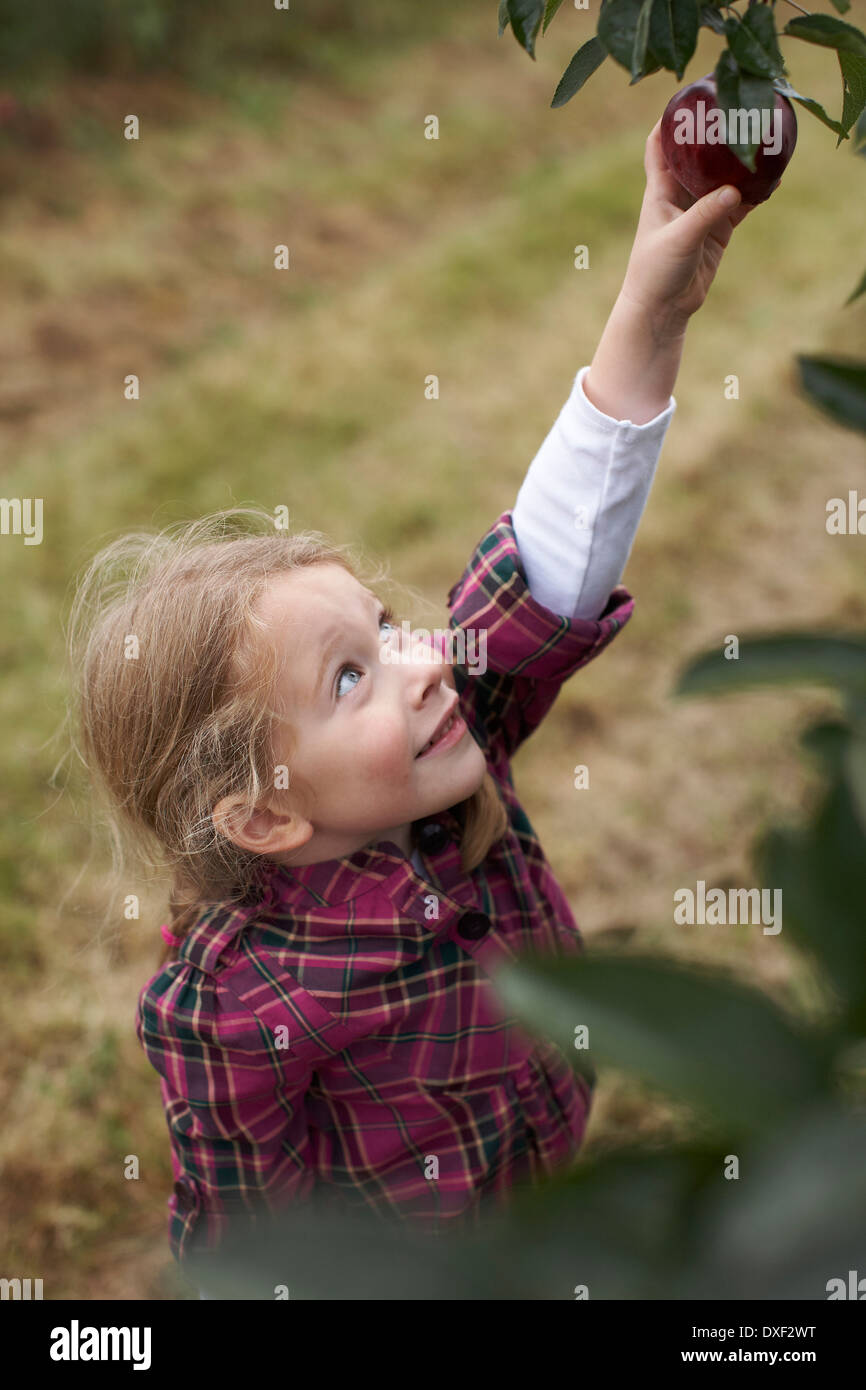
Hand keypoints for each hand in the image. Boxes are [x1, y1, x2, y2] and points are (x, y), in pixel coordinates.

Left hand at [618, 117, 757, 338]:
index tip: (688, 96)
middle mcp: (680, 195)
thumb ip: (705, 214)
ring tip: (763, 141)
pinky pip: (740, 203)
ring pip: (724, 177)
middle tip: (739, 111)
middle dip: (716, 134)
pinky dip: (755, 192)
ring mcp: (701, 211)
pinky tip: (774, 180)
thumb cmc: (656, 272)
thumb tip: (735, 191)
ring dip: (741, 162)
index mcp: (661, 190)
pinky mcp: (717, 230)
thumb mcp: (679, 240)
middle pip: (699, 154)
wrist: (662, 309)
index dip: (669, 120)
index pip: (659, 145)